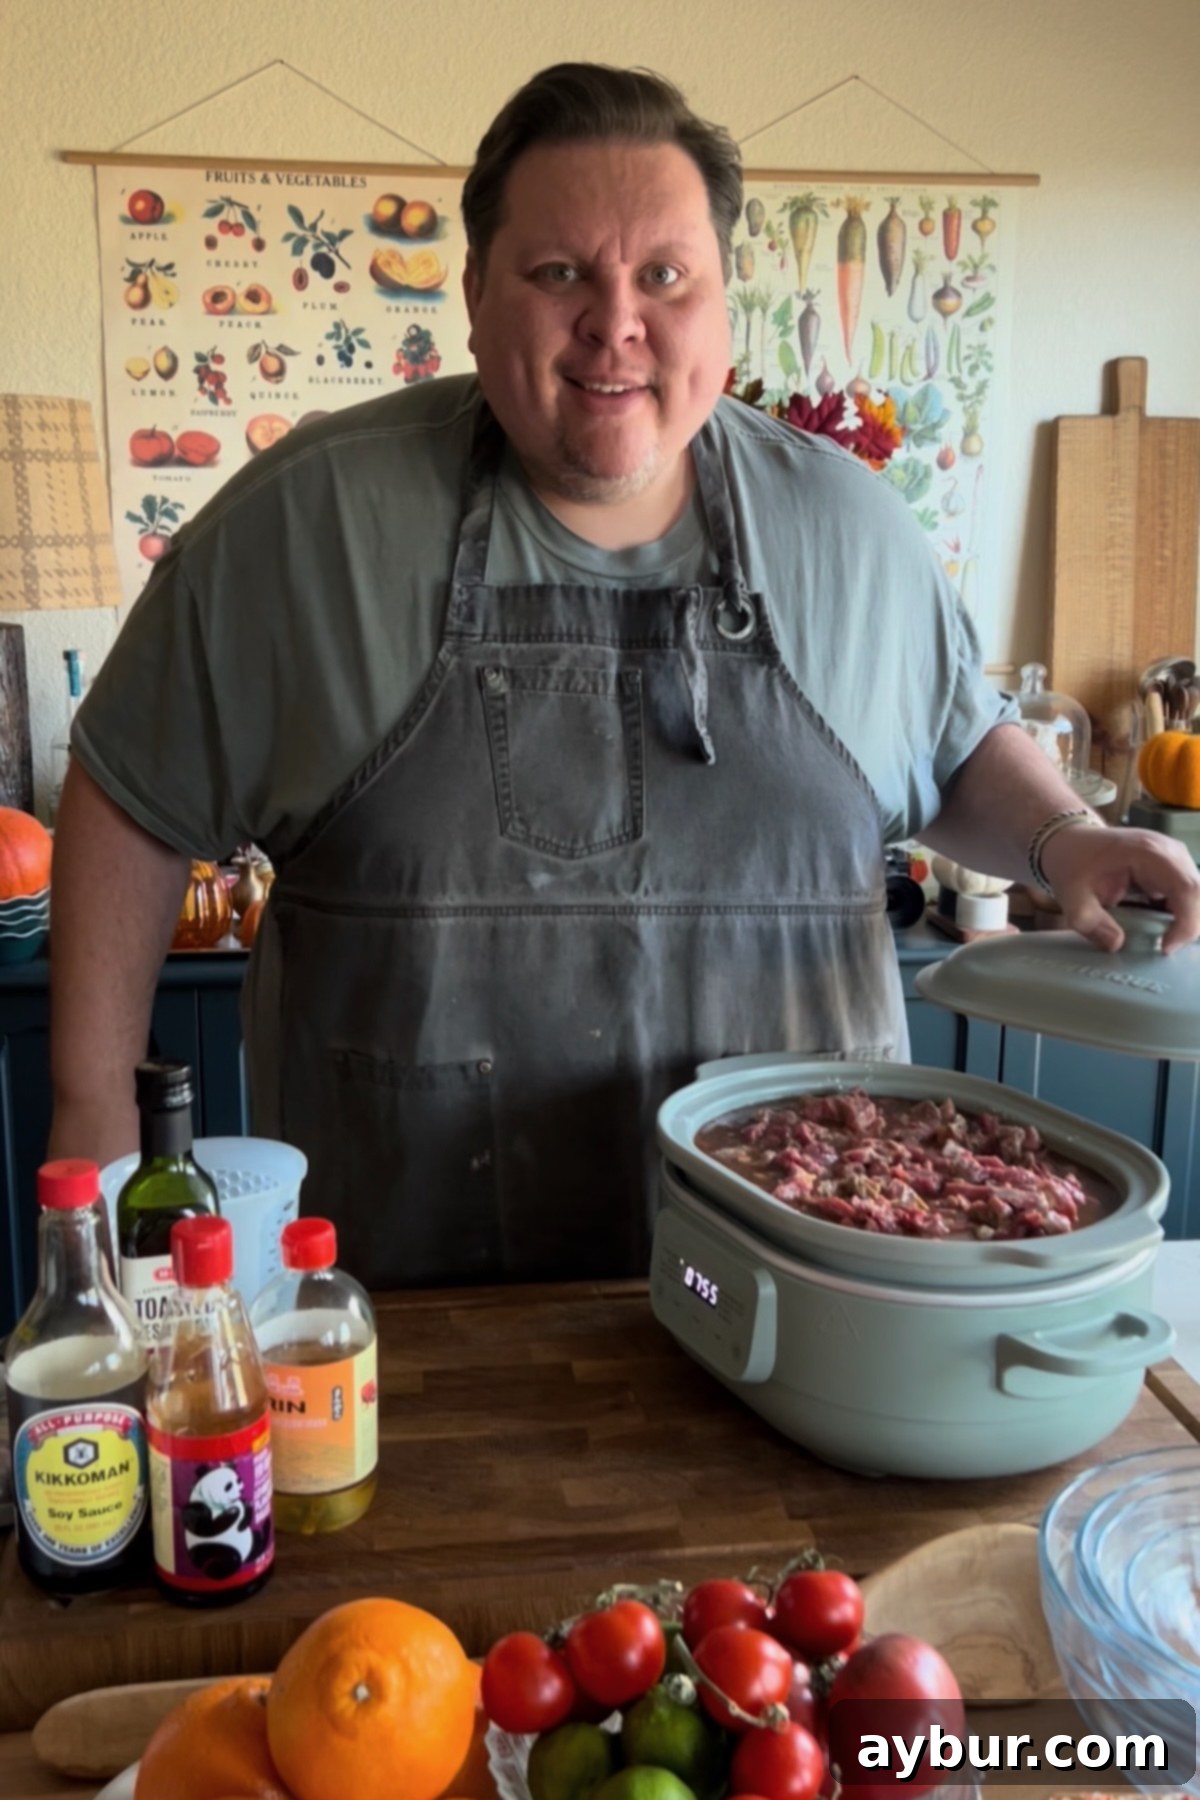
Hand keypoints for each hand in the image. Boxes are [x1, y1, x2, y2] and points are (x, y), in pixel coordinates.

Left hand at [1040, 823, 1199, 952]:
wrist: (1069, 840)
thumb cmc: (1072, 862)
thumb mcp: (1071, 896)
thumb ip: (1090, 922)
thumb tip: (1117, 944)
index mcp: (1148, 852)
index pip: (1186, 887)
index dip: (1186, 922)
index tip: (1165, 947)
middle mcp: (1169, 852)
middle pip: (1198, 893)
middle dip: (1189, 926)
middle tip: (1164, 948)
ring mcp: (1174, 859)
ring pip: (1197, 896)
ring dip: (1185, 921)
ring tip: (1162, 940)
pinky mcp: (1172, 870)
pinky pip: (1186, 896)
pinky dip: (1178, 916)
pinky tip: (1160, 928)